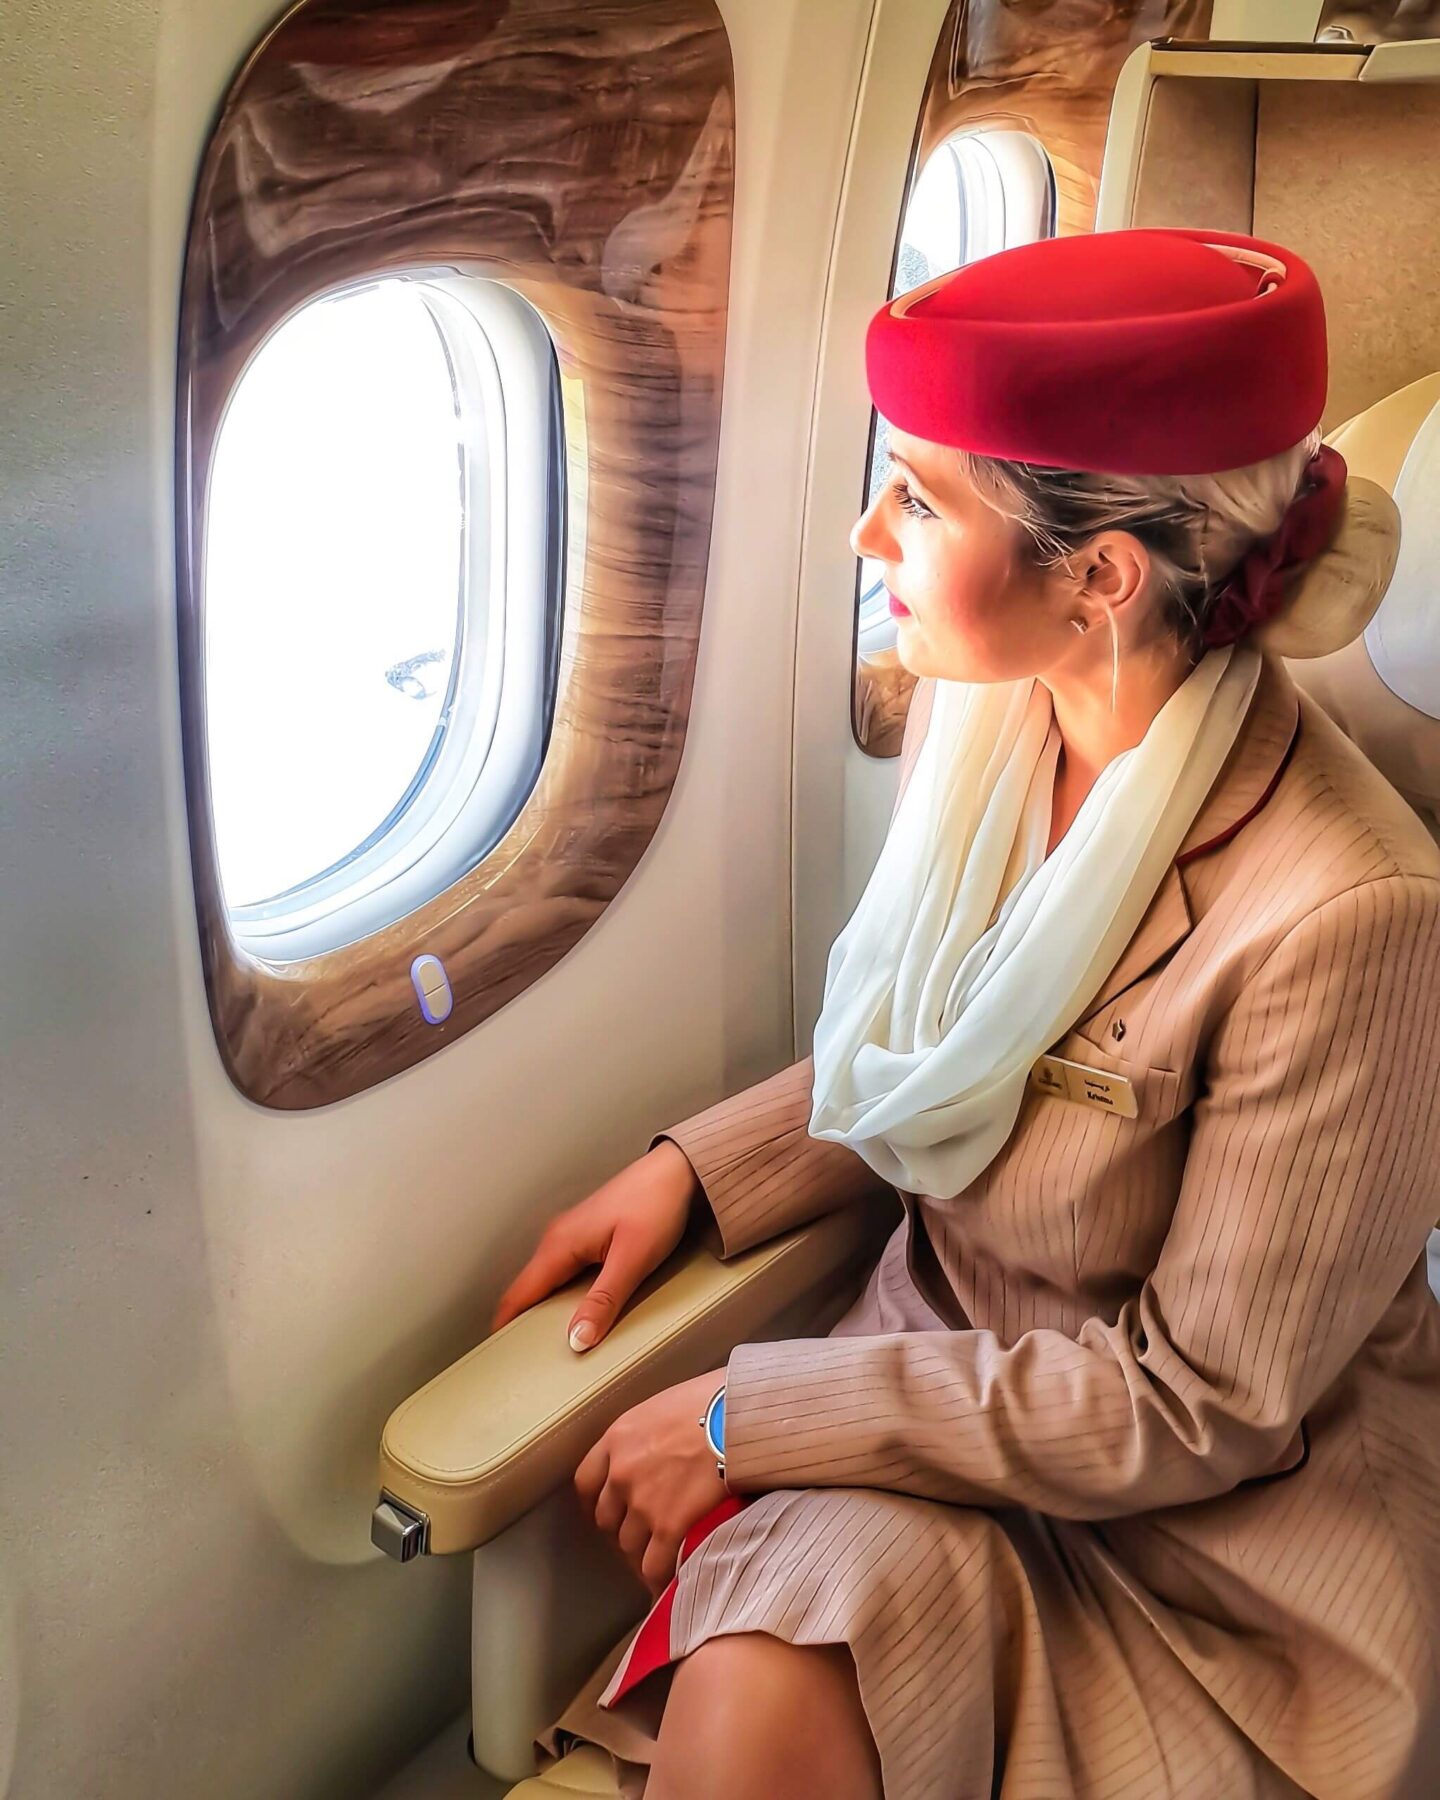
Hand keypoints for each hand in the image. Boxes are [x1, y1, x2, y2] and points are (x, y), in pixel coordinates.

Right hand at [491, 1140, 700, 1350]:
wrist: (677, 1171)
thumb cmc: (656, 1204)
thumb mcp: (631, 1260)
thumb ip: (603, 1301)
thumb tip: (577, 1339)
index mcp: (559, 1244)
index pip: (518, 1294)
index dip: (505, 1326)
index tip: (500, 1357)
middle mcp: (558, 1238)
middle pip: (529, 1290)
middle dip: (525, 1323)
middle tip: (532, 1360)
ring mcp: (573, 1235)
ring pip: (548, 1282)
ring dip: (547, 1309)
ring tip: (556, 1341)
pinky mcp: (590, 1236)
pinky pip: (566, 1272)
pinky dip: (565, 1295)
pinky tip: (583, 1309)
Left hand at [575, 1368, 729, 1593]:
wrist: (739, 1418)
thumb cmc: (713, 1401)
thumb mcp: (667, 1406)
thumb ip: (651, 1433)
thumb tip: (663, 1447)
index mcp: (618, 1438)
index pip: (587, 1480)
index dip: (597, 1500)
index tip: (609, 1509)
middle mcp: (622, 1472)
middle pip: (607, 1518)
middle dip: (624, 1528)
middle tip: (643, 1534)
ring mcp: (643, 1502)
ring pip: (629, 1545)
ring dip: (643, 1554)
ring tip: (661, 1560)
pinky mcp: (669, 1526)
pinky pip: (655, 1565)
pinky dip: (660, 1578)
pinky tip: (669, 1583)